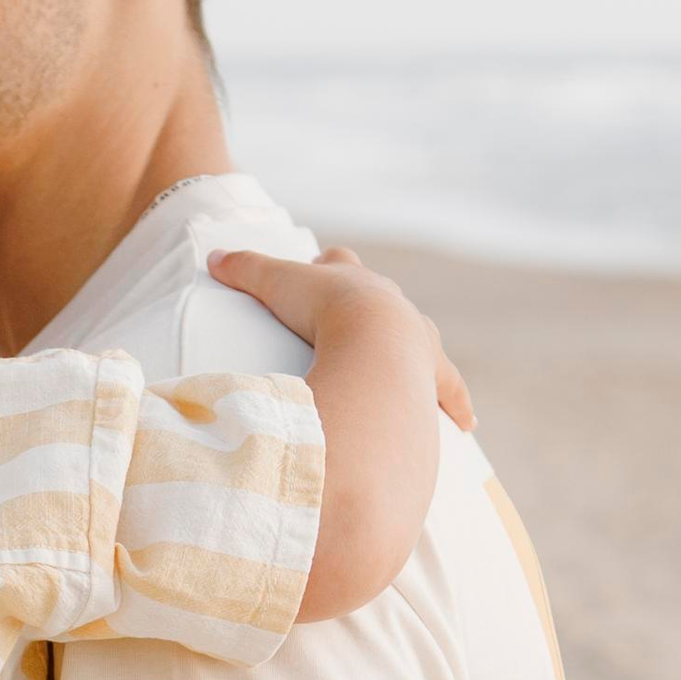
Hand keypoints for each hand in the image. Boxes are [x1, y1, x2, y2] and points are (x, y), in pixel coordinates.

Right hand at [209, 243, 474, 434]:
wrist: (376, 341)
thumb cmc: (324, 313)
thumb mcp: (276, 286)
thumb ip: (244, 271)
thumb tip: (213, 258)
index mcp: (355, 286)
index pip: (340, 267)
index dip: (325, 269)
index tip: (318, 269)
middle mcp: (393, 306)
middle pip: (382, 294)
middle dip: (368, 302)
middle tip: (350, 316)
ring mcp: (418, 341)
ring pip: (420, 336)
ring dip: (411, 346)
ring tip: (404, 362)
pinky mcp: (433, 376)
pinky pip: (449, 390)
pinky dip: (455, 403)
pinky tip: (466, 421)